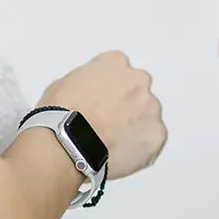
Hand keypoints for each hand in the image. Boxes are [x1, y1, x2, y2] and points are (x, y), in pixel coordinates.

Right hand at [41, 53, 166, 179]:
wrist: (69, 143)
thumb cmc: (61, 116)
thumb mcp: (64, 84)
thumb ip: (87, 83)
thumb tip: (87, 96)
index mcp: (116, 63)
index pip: (118, 71)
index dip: (108, 90)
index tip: (101, 102)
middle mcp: (138, 81)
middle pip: (138, 92)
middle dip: (126, 107)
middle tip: (107, 124)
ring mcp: (151, 109)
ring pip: (148, 117)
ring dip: (135, 128)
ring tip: (111, 144)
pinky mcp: (157, 135)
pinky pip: (153, 142)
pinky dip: (141, 150)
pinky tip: (119, 155)